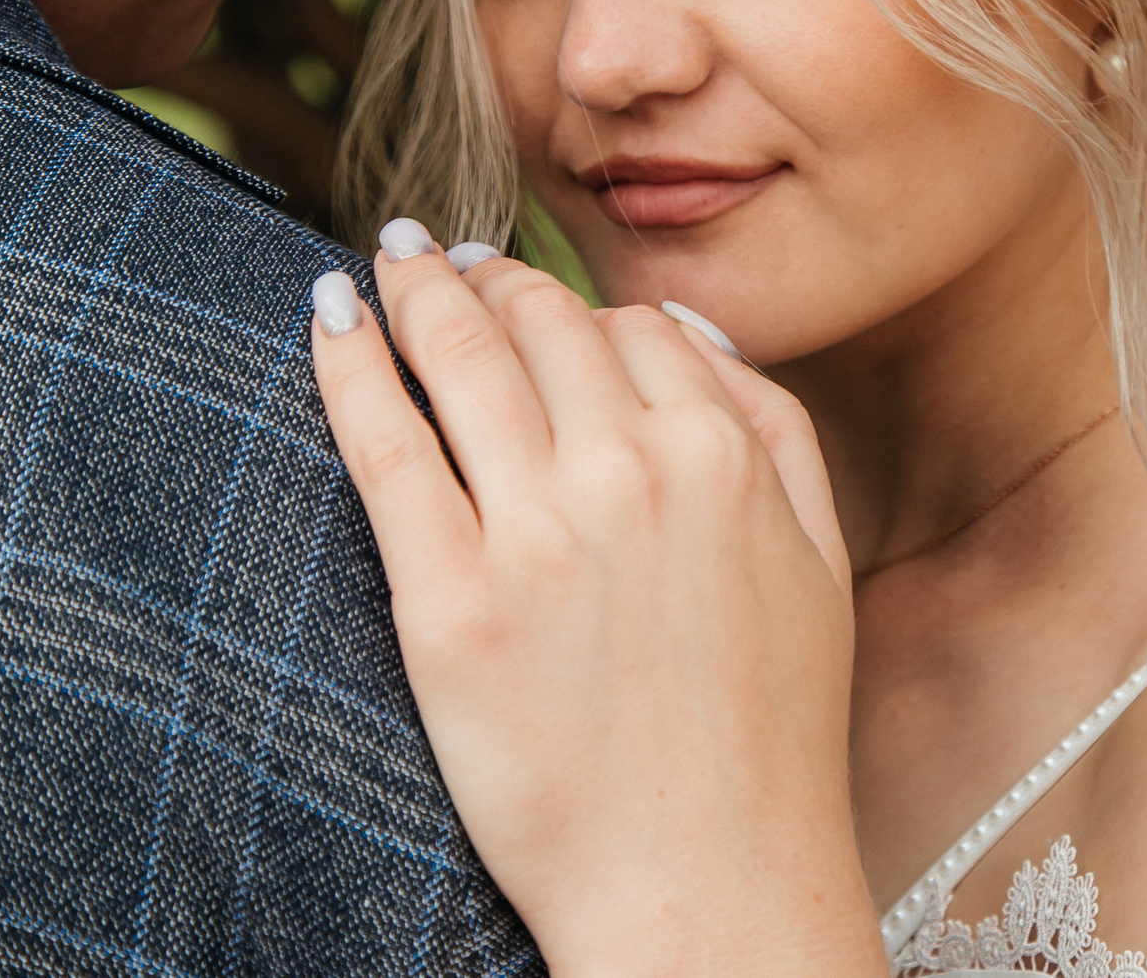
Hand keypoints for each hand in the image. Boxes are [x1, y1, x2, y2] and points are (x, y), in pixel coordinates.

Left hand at [310, 227, 878, 976]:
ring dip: (414, 289)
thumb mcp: (819, 561)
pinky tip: (326, 319)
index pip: (630, 326)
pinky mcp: (449, 603)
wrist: (709, 887)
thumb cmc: (770, 739)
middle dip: (484, 278)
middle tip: (439, 259)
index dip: (569, 302)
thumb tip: (689, 331)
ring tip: (387, 265)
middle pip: (540, 323)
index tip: (524, 293)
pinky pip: (383, 445)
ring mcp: (537, 533)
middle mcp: (631, 470)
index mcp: (724, 455)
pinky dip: (349, 364)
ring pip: (459, 357)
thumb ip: (775, 430)